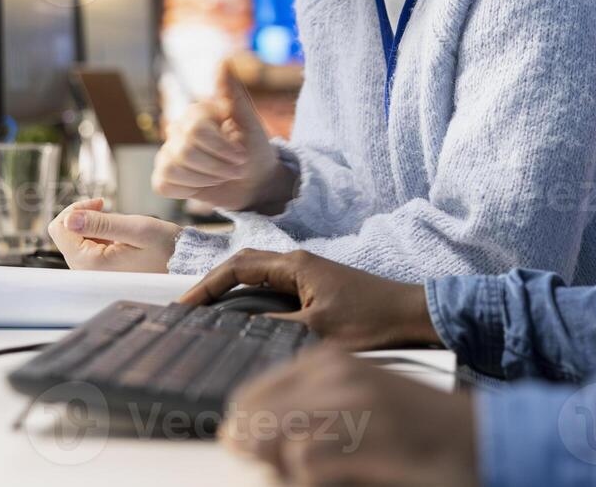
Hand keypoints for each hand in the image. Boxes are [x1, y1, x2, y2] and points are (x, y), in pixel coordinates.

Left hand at [47, 198, 178, 272]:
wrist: (182, 262)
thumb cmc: (165, 247)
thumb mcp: (136, 229)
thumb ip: (101, 224)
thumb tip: (69, 218)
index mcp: (91, 263)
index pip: (59, 227)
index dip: (77, 209)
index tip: (101, 204)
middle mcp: (86, 272)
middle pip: (63, 233)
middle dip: (82, 216)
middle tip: (107, 207)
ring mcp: (91, 273)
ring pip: (73, 239)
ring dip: (91, 225)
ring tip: (116, 224)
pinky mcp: (98, 271)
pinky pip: (84, 247)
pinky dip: (96, 235)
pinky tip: (116, 235)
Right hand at [153, 63, 297, 213]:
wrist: (255, 182)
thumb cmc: (255, 150)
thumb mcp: (252, 123)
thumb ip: (234, 94)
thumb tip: (223, 61)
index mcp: (197, 113)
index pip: (196, 130)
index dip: (221, 148)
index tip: (241, 156)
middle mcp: (178, 129)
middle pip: (184, 151)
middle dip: (216, 167)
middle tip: (236, 170)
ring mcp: (168, 152)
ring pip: (171, 169)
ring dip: (204, 180)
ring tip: (221, 177)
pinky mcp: (164, 176)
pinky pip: (162, 184)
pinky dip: (187, 190)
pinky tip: (202, 186)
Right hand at [179, 249, 438, 349]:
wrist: (411, 316)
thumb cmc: (372, 320)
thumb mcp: (318, 330)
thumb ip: (275, 328)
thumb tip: (237, 332)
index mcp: (295, 265)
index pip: (237, 267)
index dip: (206, 286)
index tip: (184, 307)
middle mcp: (298, 263)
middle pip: (242, 267)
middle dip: (213, 287)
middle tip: (189, 312)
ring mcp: (307, 275)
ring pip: (257, 279)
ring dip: (232, 294)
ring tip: (207, 318)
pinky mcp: (316, 290)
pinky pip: (273, 291)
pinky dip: (252, 303)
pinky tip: (246, 324)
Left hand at [223, 345, 477, 486]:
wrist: (480, 437)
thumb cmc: (417, 426)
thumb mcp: (359, 402)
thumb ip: (309, 410)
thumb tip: (250, 437)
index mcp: (331, 361)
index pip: (257, 391)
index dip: (242, 423)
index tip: (238, 444)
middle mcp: (337, 376)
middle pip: (258, 416)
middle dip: (253, 448)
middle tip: (270, 466)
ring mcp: (353, 407)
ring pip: (279, 443)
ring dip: (280, 468)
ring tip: (299, 475)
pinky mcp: (367, 440)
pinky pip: (308, 467)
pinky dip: (305, 481)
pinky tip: (323, 481)